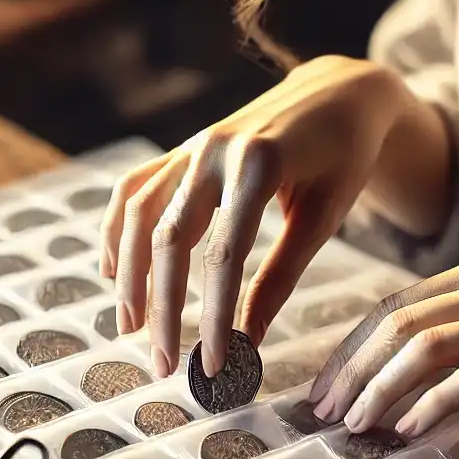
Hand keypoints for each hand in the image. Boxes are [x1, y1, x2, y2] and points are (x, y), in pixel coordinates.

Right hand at [99, 56, 429, 377]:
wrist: (339, 94)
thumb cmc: (344, 158)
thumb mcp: (324, 216)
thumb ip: (282, 274)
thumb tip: (251, 339)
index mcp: (259, 165)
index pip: (223, 256)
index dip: (212, 315)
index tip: (212, 364)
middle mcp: (215, 151)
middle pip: (170, 238)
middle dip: (162, 308)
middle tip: (164, 365)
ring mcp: (192, 146)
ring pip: (140, 212)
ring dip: (129, 274)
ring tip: (129, 327)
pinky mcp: (183, 149)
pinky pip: (136, 188)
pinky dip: (119, 229)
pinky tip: (114, 271)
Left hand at [306, 252, 458, 438]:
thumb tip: (386, 380)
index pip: (394, 306)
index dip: (350, 351)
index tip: (323, 394)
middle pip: (399, 324)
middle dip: (352, 373)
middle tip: (328, 417)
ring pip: (426, 348)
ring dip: (381, 392)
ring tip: (360, 429)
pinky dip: (433, 405)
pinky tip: (412, 431)